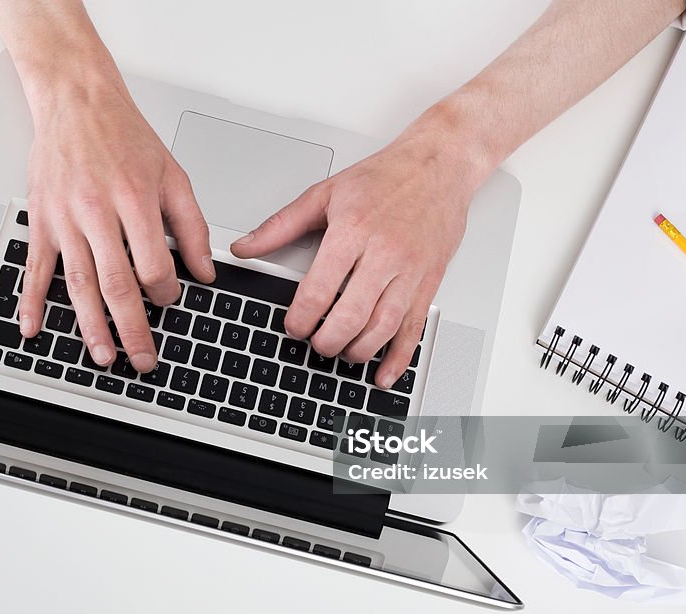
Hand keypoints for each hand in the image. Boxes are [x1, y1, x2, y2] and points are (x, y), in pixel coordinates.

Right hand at [19, 68, 214, 372]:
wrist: (77, 101)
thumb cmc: (123, 135)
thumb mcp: (172, 176)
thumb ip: (192, 226)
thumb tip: (205, 270)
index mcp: (134, 201)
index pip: (153, 265)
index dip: (165, 293)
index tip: (170, 301)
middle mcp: (97, 212)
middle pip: (116, 284)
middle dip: (132, 329)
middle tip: (143, 359)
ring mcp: (64, 219)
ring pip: (78, 283)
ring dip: (90, 326)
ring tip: (103, 355)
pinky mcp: (41, 220)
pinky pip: (34, 267)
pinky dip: (31, 301)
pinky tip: (33, 327)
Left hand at [230, 112, 484, 388]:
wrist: (439, 166)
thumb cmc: (385, 178)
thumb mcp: (325, 193)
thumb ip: (281, 225)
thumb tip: (245, 246)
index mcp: (352, 232)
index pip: (320, 289)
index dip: (301, 318)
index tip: (293, 326)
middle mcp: (383, 255)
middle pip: (351, 316)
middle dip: (326, 341)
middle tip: (315, 344)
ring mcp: (409, 272)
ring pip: (382, 328)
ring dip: (357, 351)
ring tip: (340, 353)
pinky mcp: (428, 283)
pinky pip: (413, 329)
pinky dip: (397, 359)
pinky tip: (382, 374)